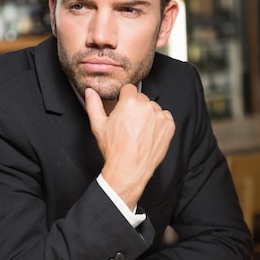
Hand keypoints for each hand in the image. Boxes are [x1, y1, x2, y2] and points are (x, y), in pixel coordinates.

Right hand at [85, 84, 174, 209]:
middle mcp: (146, 107)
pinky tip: (149, 134)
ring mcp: (160, 117)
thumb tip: (90, 92)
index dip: (124, 99)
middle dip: (136, 108)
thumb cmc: (114, 150)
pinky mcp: (169, 126)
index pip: (129, 89)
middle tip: (130, 124)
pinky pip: (165, 117)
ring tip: (139, 131)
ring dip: (148, 115)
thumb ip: (94, 105)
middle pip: (141, 99)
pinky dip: (159, 123)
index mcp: (129, 103)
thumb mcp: (99, 126)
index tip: (123, 109)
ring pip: (153, 108)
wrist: (129, 170)